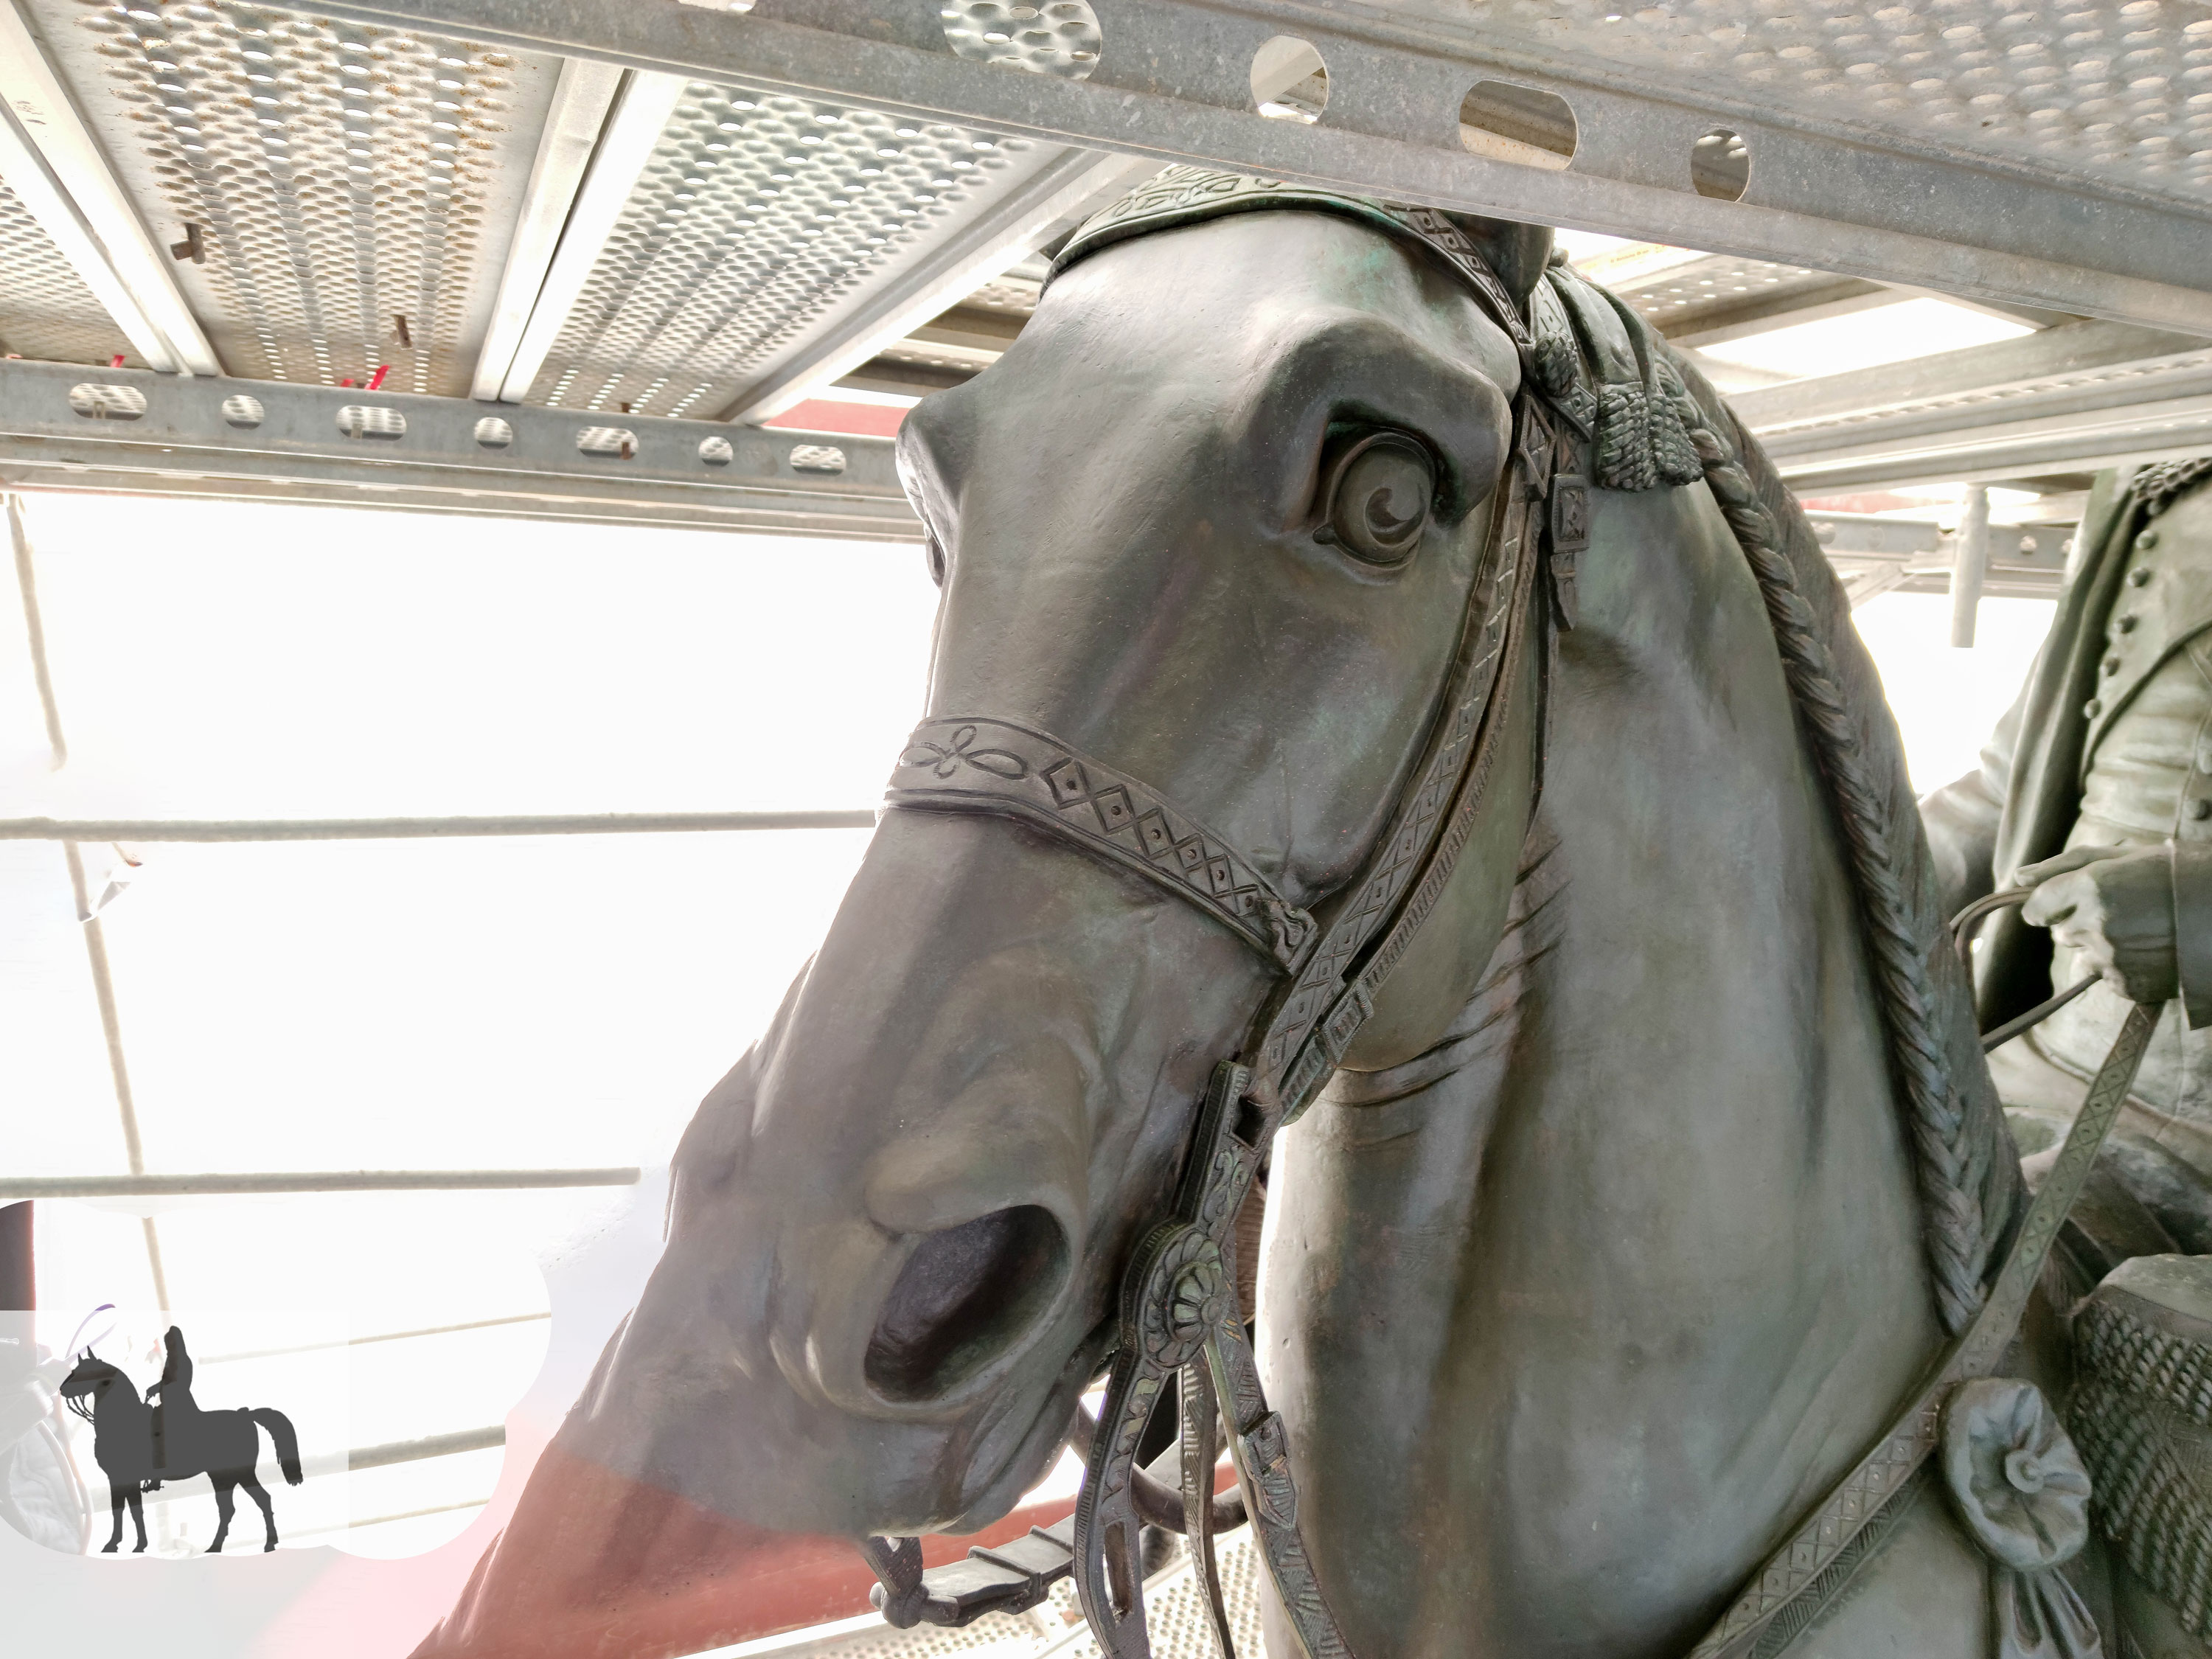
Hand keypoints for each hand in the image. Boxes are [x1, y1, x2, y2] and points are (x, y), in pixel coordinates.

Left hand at [2017, 845, 2177, 1004]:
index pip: (2037, 907)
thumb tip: (2018, 878)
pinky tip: (2150, 951)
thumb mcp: (2123, 858)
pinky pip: (2106, 977)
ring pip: (2081, 956)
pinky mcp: (2129, 984)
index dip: (2049, 904)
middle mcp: (2096, 924)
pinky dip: (2122, 967)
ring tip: (2141, 931)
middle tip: (2121, 910)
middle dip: (2079, 922)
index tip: (2063, 902)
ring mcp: (2112, 957)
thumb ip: (2064, 866)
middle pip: (2060, 932)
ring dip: (2100, 946)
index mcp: (2091, 886)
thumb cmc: (2175, 876)